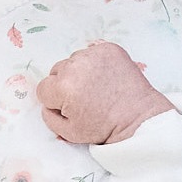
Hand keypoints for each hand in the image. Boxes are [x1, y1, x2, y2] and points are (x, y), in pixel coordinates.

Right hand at [37, 42, 174, 145]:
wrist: (137, 118)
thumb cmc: (104, 127)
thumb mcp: (68, 132)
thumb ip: (48, 117)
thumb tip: (47, 103)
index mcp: (62, 86)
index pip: (44, 88)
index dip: (56, 101)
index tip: (71, 107)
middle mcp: (75, 65)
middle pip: (57, 71)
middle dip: (66, 84)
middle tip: (85, 97)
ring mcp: (93, 54)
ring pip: (74, 61)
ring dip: (81, 72)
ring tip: (97, 88)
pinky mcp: (109, 48)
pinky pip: (92, 53)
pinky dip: (96, 63)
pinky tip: (105, 78)